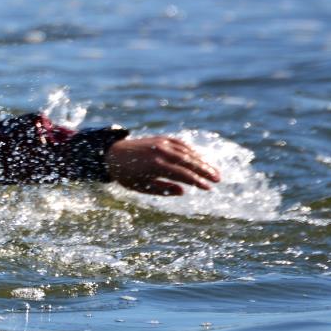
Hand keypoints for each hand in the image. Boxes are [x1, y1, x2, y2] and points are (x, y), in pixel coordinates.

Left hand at [105, 136, 220, 195]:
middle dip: (205, 170)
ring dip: (202, 161)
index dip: (197, 182)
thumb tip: (184, 191)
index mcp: (155, 166)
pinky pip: (181, 144)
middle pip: (189, 161)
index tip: (208, 188)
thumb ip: (163, 189)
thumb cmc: (127, 175)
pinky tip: (200, 159)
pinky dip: (192, 151)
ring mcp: (161, 143)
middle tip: (218, 179)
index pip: (182, 174)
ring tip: (213, 171)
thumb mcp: (142, 187)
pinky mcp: (161, 138)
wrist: (112, 155)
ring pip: (187, 152)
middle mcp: (160, 152)